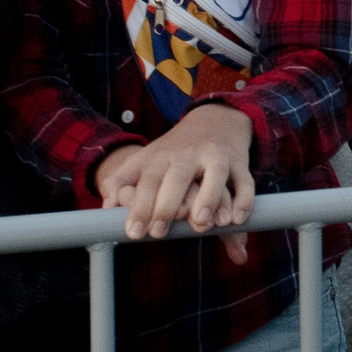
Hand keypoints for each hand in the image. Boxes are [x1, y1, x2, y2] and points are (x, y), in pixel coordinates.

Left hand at [93, 102, 256, 263]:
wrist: (213, 120)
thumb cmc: (174, 151)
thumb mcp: (145, 159)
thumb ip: (122, 181)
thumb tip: (107, 206)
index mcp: (162, 156)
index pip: (148, 181)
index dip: (139, 206)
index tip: (133, 232)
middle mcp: (188, 155)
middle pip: (177, 178)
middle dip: (167, 205)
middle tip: (158, 232)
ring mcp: (216, 157)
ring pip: (215, 174)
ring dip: (209, 198)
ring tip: (201, 223)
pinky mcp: (238, 162)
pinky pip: (244, 180)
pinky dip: (244, 199)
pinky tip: (237, 219)